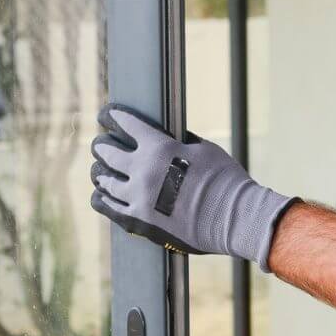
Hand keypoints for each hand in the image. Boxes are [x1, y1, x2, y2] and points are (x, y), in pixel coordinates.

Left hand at [88, 103, 294, 270]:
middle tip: (101, 143)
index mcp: (159, 148)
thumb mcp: (203, 148)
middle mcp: (142, 171)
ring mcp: (137, 198)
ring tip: (100, 170)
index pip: (125, 124)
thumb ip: (179, 141)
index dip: (112, 116)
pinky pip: (108, 207)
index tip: (106, 114)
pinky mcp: (138, 222)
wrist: (235, 219)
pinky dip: (102, 198)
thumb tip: (168, 135)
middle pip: (107, 152)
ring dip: (101, 172)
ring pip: (104, 180)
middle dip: (102, 144)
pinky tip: (101, 194)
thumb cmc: (225, 180)